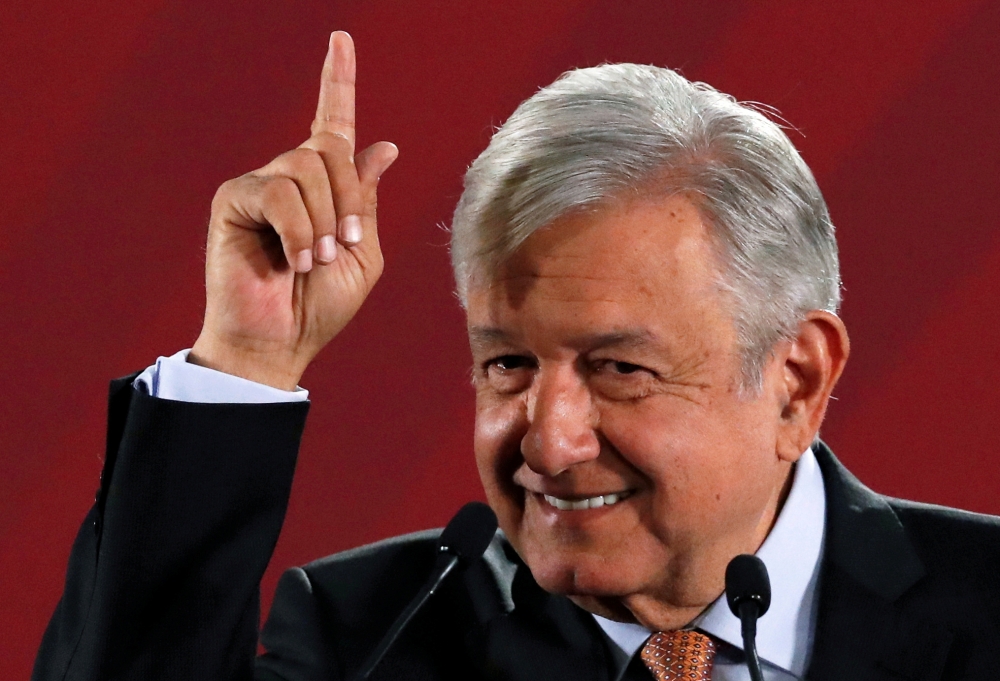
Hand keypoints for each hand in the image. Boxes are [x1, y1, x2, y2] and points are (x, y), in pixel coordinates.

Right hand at [190, 32, 397, 389]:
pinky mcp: (233, 198)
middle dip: (349, 199)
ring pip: (307, 167)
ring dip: (325, 219)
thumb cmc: (320, 305)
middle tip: (343, 247)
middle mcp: (290, 177)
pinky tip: (295, 260)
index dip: (339, 81)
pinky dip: (298, 229)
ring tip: (316, 260)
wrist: (280, 342)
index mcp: (324, 188)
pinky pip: (280, 191)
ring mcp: (260, 184)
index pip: (332, 123)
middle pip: (330, 147)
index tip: (342, 39)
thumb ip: (366, 201)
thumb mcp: (362, 254)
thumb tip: (383, 145)